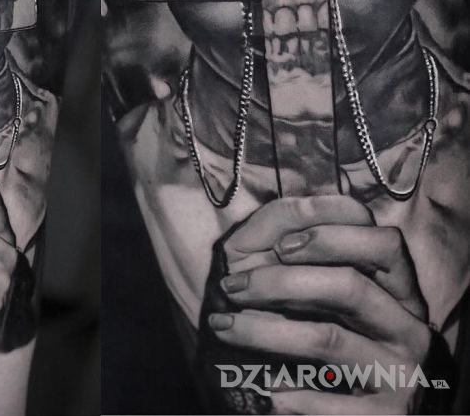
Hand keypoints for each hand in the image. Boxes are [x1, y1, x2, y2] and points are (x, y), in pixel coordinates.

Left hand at [208, 196, 432, 413]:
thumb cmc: (331, 335)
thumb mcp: (325, 293)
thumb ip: (301, 254)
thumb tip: (270, 233)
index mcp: (399, 290)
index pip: (382, 243)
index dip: (331, 236)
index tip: (279, 245)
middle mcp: (409, 328)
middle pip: (350, 287)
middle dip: (281, 282)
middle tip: (233, 287)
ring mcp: (403, 375)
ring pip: (326, 339)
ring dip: (262, 332)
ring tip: (223, 327)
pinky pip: (332, 404)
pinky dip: (291, 394)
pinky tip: (265, 389)